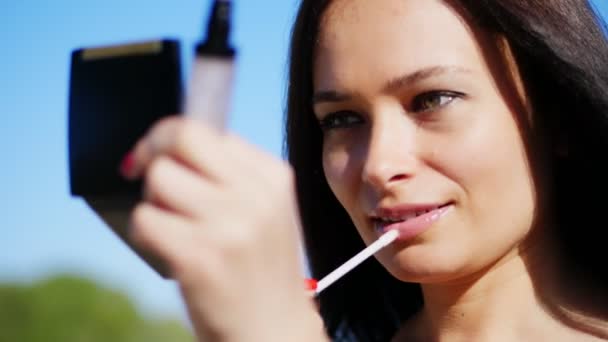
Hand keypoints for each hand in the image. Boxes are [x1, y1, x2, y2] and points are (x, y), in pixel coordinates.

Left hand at [121, 117, 325, 341]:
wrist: (273, 328)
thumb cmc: (259, 267)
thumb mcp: (265, 210)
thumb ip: (230, 174)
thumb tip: (168, 145)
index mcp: (273, 176)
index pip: (206, 129)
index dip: (170, 137)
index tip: (158, 153)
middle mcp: (255, 195)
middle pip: (180, 139)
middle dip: (152, 151)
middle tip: (141, 170)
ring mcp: (229, 225)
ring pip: (159, 178)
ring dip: (152, 201)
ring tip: (170, 224)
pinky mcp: (200, 256)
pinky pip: (146, 219)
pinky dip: (145, 232)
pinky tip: (166, 249)